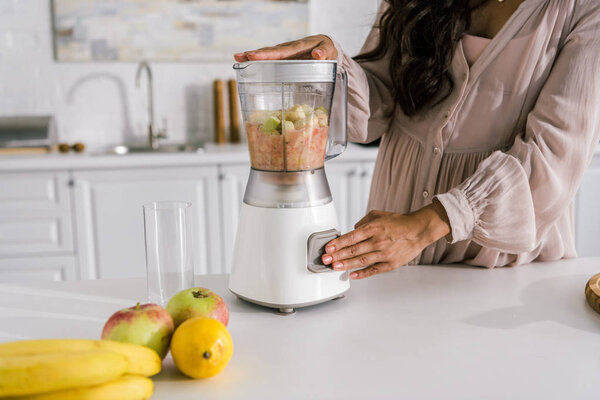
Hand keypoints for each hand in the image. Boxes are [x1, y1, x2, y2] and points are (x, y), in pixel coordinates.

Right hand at [234, 35, 336, 61]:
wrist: (326, 48)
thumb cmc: (328, 50)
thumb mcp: (329, 50)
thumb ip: (324, 52)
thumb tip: (317, 54)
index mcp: (299, 47)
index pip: (282, 52)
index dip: (268, 54)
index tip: (254, 56)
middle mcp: (289, 49)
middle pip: (270, 52)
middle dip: (255, 54)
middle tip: (240, 57)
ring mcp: (285, 54)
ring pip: (267, 54)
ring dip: (252, 56)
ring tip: (238, 58)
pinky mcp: (284, 59)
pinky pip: (270, 60)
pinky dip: (258, 61)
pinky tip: (246, 64)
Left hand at [321, 203, 450, 279]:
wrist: (418, 230)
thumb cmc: (398, 223)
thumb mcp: (378, 215)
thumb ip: (363, 222)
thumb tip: (352, 231)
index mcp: (374, 228)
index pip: (351, 236)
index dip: (338, 243)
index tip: (328, 248)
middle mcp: (378, 241)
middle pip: (354, 250)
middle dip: (337, 255)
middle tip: (325, 260)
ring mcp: (384, 254)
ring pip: (361, 261)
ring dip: (346, 265)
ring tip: (335, 267)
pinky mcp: (391, 264)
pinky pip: (374, 270)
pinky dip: (363, 274)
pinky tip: (352, 275)